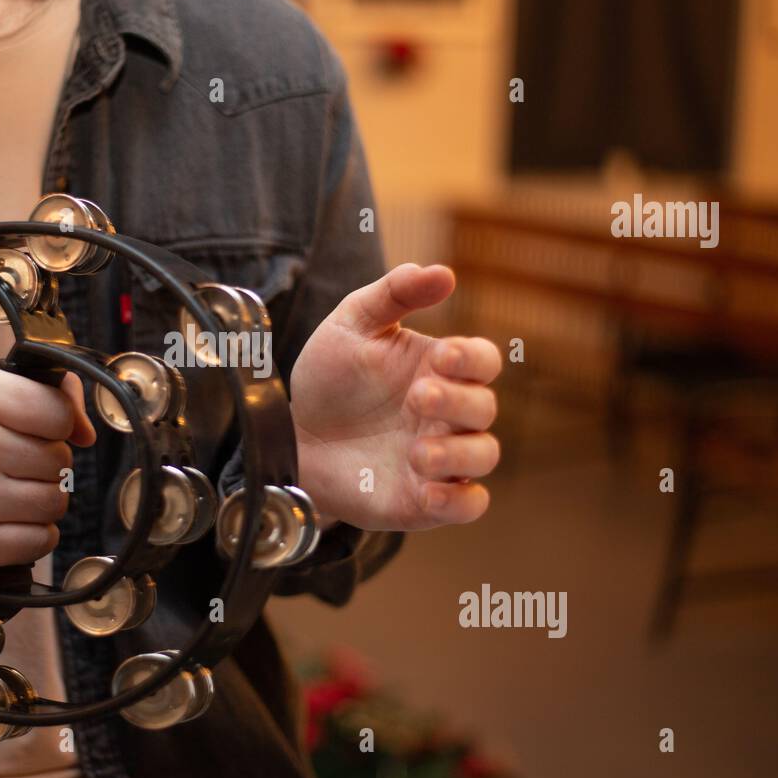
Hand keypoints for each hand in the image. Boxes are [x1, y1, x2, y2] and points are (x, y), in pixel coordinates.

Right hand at [0, 365, 95, 590]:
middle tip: (5, 467)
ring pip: (54, 503)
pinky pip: (39, 541)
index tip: (31, 433)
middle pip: (59, 461)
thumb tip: (87, 433)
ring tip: (2, 495)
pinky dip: (30, 536)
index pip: (59, 413)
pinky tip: (2, 523)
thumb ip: (40, 395)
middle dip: (42, 466)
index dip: (54, 426)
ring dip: (39, 503)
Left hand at [289, 263, 499, 530]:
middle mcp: (449, 414)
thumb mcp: (351, 325)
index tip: (443, 356)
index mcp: (440, 369)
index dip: (474, 359)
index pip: (484, 360)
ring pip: (484, 456)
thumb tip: (442, 272)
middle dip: (457, 401)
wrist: (291, 438)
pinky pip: (468, 504)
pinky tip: (427, 491)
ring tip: (417, 451)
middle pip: (485, 407)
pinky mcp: (425, 499)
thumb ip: (393, 294)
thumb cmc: (329, 379)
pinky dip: (459, 500)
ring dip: (458, 453)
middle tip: (415, 397)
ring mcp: (441, 458)